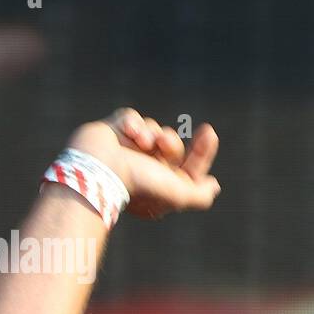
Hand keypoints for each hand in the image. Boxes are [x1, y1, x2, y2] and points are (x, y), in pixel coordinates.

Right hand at [65, 108, 220, 219]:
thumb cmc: (141, 185)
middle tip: (166, 145)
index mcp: (160, 186)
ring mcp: (127, 149)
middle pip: (172, 145)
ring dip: (153, 133)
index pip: (188, 166)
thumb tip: (213, 186)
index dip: (202, 151)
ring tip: (144, 143)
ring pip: (154, 128)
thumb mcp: (178, 195)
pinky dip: (133, 124)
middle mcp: (144, 168)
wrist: (101, 170)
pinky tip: (130, 134)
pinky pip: (131, 117)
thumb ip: (200, 195)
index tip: (209, 133)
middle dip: (172, 143)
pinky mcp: (112, 131)